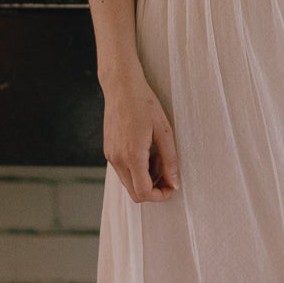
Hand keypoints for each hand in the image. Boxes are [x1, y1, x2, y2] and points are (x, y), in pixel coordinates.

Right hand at [102, 72, 180, 201]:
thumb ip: (170, 160)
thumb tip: (175, 182)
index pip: (144, 192)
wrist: (122, 87)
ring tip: (157, 156)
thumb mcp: (164, 132)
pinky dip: (136, 169)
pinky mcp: (108, 151)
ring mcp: (110, 156)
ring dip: (145, 178)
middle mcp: (117, 159)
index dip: (160, 195)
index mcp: (132, 156)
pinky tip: (146, 151)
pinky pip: (123, 171)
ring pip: (128, 183)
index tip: (172, 186)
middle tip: (167, 171)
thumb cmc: (144, 104)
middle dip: (154, 188)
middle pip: (135, 193)